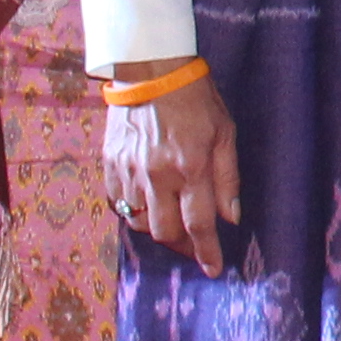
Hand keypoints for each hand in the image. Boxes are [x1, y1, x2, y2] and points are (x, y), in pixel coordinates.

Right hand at [104, 59, 240, 274]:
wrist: (151, 71)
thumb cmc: (197, 100)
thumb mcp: (226, 134)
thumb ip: (228, 179)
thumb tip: (231, 217)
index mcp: (189, 167)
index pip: (199, 224)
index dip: (206, 252)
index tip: (213, 269)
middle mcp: (156, 175)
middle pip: (164, 232)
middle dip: (181, 245)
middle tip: (193, 244)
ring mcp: (128, 171)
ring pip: (139, 221)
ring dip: (158, 228)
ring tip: (172, 222)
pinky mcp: (109, 164)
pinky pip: (118, 203)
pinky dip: (133, 211)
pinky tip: (148, 205)